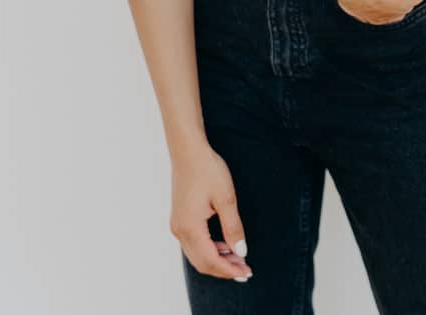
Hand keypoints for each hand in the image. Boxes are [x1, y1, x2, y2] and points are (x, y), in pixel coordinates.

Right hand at [170, 143, 252, 281]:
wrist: (188, 152)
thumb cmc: (208, 171)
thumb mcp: (226, 199)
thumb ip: (233, 228)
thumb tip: (241, 252)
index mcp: (190, 228)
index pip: (211, 260)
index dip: (229, 270)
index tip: (247, 273)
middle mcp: (180, 231)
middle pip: (202, 263)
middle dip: (224, 269)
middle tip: (246, 270)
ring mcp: (177, 225)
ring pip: (197, 255)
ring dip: (218, 260)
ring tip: (239, 258)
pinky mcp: (180, 219)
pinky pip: (194, 244)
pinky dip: (210, 249)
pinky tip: (226, 245)